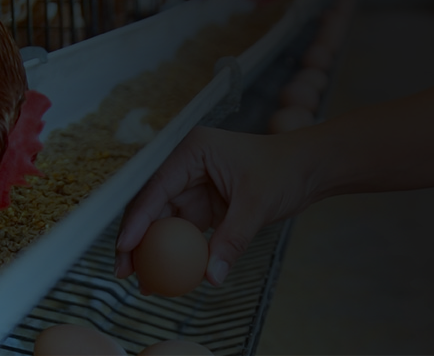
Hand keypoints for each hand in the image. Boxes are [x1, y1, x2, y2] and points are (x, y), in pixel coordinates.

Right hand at [114, 126, 314, 288]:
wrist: (309, 168)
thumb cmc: (284, 171)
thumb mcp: (256, 204)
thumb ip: (231, 239)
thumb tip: (211, 277)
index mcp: (191, 152)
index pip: (156, 187)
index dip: (137, 219)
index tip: (125, 247)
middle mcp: (185, 166)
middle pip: (151, 206)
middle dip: (136, 240)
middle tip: (124, 271)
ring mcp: (192, 185)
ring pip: (163, 221)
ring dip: (152, 251)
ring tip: (142, 281)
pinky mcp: (202, 203)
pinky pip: (182, 231)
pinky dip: (175, 253)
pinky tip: (167, 275)